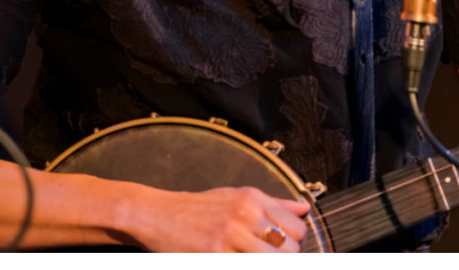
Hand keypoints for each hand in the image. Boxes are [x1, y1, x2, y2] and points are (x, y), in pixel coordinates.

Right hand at [123, 185, 309, 252]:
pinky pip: (247, 266)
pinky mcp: (216, 255)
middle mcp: (244, 215)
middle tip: (262, 254)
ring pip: (273, 261)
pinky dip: (245, 263)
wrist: (155, 215)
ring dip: (266, 262)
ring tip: (249, 256)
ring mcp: (230, 237)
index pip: (297, 229)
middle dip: (282, 257)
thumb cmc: (195, 208)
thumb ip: (273, 204)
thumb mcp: (234, 196)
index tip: (280, 246)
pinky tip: (233, 258)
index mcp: (252, 199)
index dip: (293, 242)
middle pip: (290, 249)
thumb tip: (304, 209)